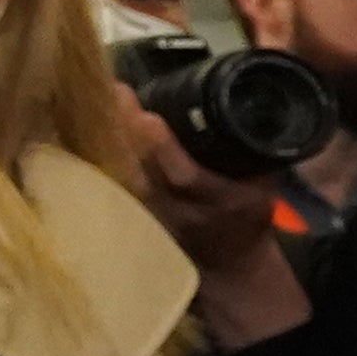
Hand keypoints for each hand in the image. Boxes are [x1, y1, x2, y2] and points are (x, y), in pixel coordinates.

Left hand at [122, 113, 310, 347]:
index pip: (188, 178)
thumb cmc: (247, 218)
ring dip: (111, 139)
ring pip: (126, 177)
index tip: (148, 117)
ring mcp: (154, 215)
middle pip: (145, 172)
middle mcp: (181, 211)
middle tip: (115, 93)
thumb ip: (254, 155)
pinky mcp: (136, 215)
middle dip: (128, 132)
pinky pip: (116, 183)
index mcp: (220, 201)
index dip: (165, 149)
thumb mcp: (264, 189)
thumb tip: (248, 107)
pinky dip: (104, 154)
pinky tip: (93, 125)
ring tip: (100, 101)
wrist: (229, 262)